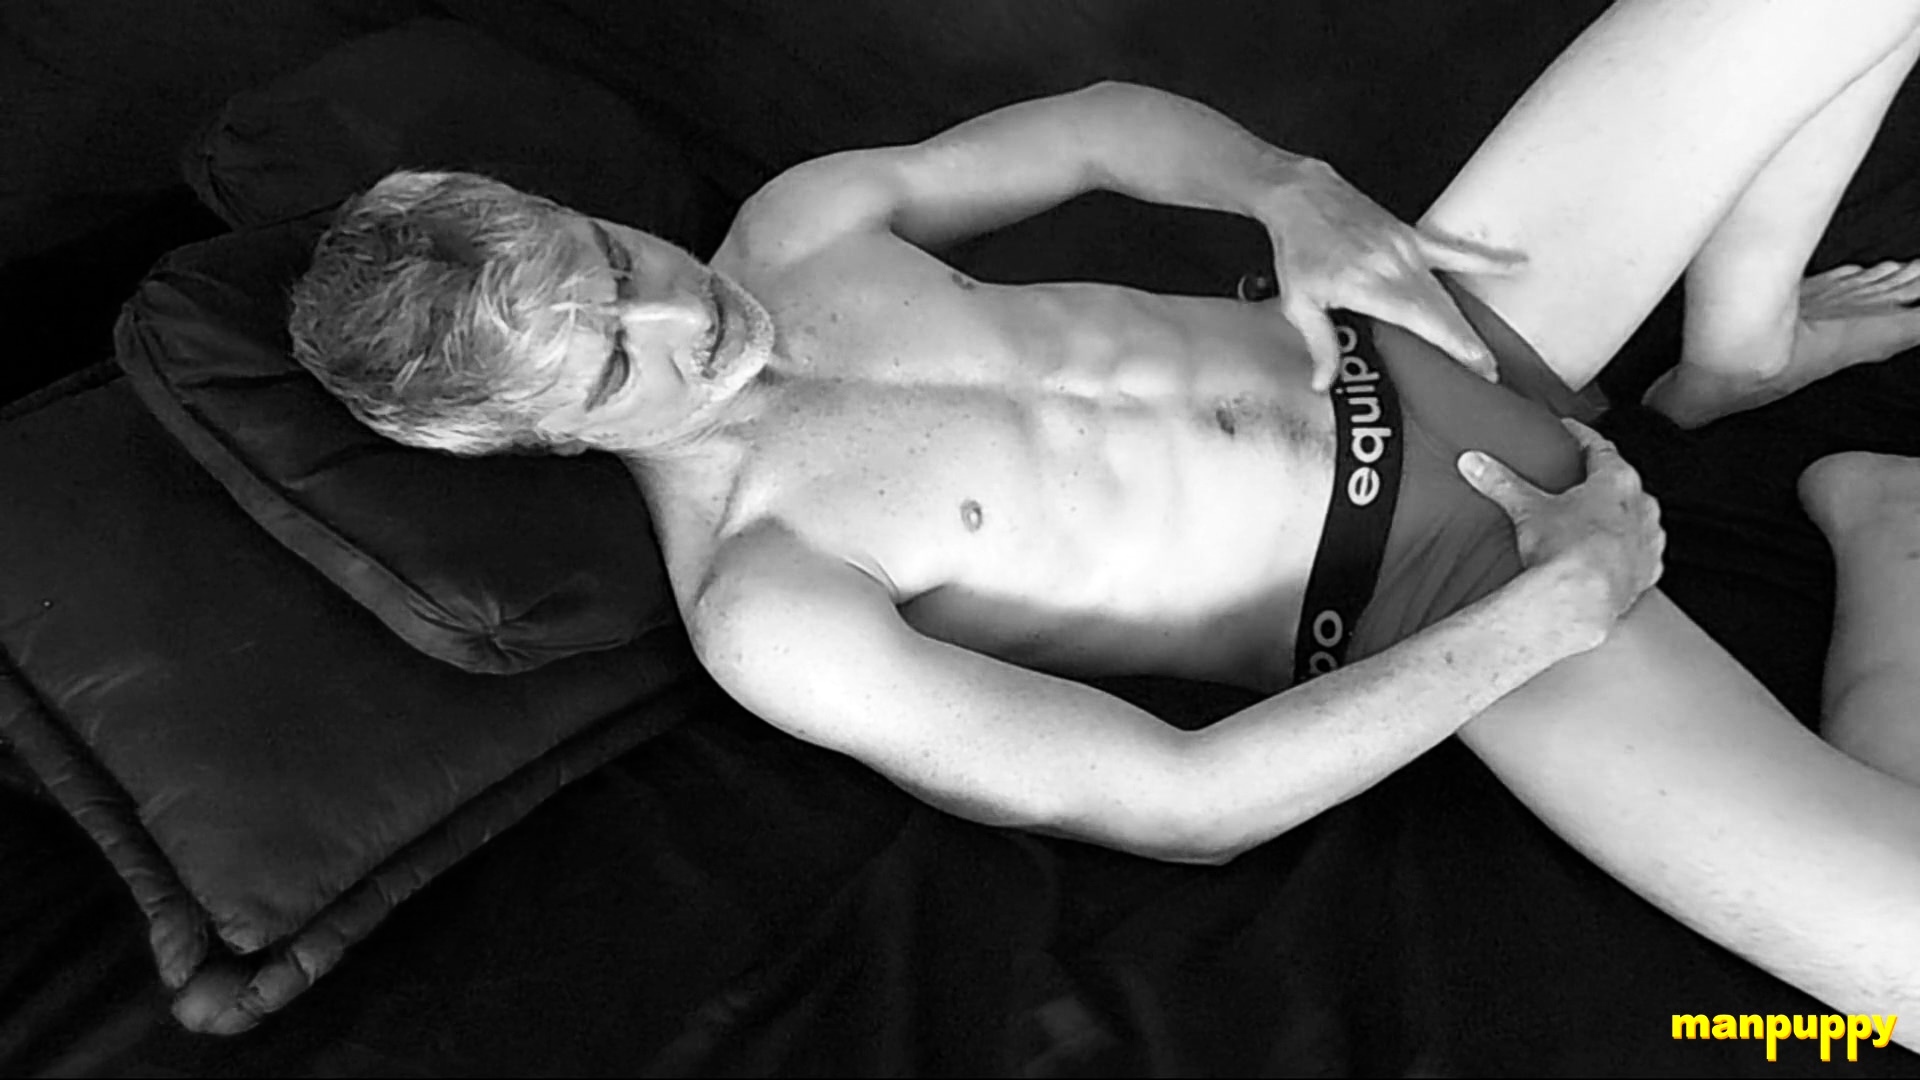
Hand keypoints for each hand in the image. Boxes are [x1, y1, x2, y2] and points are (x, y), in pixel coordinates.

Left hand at [1255, 159, 1524, 390]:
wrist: (1302, 197)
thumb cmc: (1299, 249)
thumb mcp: (1299, 303)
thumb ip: (1320, 344)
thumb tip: (1323, 383)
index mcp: (1368, 285)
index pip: (1422, 320)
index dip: (1453, 344)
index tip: (1476, 367)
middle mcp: (1393, 266)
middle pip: (1442, 310)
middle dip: (1468, 344)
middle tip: (1490, 374)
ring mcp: (1406, 248)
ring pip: (1448, 291)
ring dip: (1470, 322)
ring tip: (1489, 352)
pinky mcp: (1411, 236)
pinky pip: (1455, 250)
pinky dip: (1488, 260)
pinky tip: (1519, 264)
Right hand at [1456, 419, 1665, 644]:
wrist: (1584, 596)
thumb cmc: (1567, 550)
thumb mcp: (1527, 509)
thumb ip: (1501, 482)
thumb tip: (1476, 463)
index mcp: (1617, 480)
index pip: (1599, 446)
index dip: (1581, 436)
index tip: (1571, 431)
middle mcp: (1641, 506)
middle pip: (1620, 482)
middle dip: (1600, 481)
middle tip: (1578, 483)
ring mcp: (1649, 539)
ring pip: (1635, 518)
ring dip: (1617, 518)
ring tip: (1590, 525)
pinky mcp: (1648, 570)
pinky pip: (1639, 553)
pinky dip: (1624, 551)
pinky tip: (1605, 558)